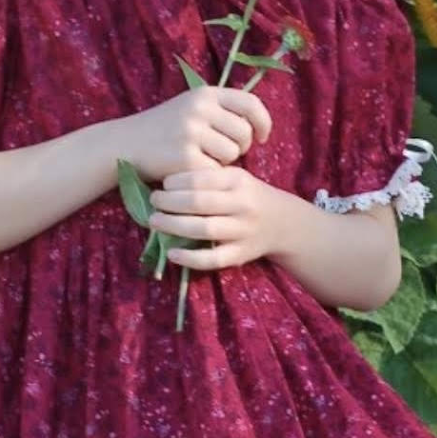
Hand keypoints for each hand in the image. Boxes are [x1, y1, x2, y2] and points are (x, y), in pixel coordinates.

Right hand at [124, 88, 271, 184]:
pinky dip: (209, 174)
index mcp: (205, 93)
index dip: (262, 121)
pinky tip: (193, 169)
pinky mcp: (185, 157)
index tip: (262, 136)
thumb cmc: (164, 128)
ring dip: (224, 162)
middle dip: (240, 147)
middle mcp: (199, 109)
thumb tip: (256, 125)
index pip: (250, 103)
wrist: (125, 143)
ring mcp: (191, 132)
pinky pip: (215, 170)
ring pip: (232, 153)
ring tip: (203, 158)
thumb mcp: (191, 106)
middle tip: (223, 152)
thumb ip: (220, 110)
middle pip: (244, 133)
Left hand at [148, 166, 291, 270]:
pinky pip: (213, 259)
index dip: (176, 182)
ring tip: (155, 221)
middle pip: (199, 203)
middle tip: (153, 202)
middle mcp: (243, 205)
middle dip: (170, 202)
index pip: (201, 179)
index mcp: (239, 181)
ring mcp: (243, 231)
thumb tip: (165, 184)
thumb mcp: (235, 178)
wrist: (283, 222)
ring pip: (204, 229)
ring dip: (174, 226)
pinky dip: (190, 258)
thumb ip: (208, 179)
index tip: (162, 185)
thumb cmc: (248, 196)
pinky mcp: (241, 255)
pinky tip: (171, 253)